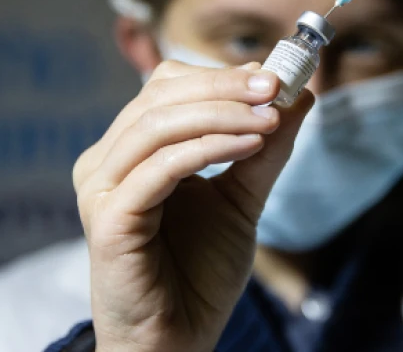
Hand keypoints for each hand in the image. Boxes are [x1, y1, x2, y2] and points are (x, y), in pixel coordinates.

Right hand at [73, 61, 312, 351]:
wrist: (177, 340)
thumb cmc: (199, 273)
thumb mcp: (241, 198)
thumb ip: (265, 149)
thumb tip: (300, 94)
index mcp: (130, 150)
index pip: (167, 87)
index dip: (220, 76)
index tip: (276, 77)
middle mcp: (106, 162)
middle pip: (160, 96)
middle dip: (224, 88)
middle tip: (276, 89)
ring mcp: (101, 189)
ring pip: (158, 125)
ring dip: (221, 115)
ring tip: (270, 120)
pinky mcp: (109, 218)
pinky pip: (160, 167)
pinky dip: (208, 148)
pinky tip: (248, 146)